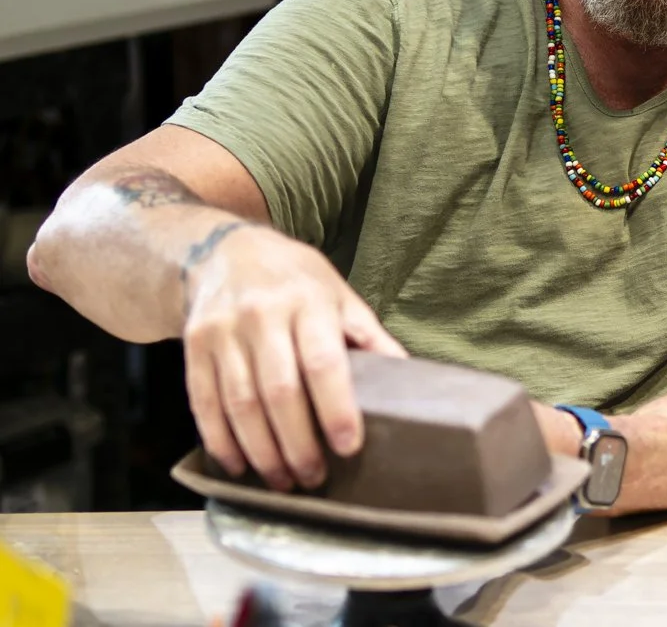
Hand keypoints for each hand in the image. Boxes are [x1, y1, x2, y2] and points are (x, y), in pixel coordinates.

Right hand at [179, 221, 405, 491]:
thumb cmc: (295, 281)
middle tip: (314, 477)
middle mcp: (261, 315)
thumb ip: (368, 337)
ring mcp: (222, 332)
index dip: (336, 408)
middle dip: (297, 443)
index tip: (348, 446)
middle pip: (278, 391)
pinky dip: (220, 442)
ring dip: (262, 452)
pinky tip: (239, 466)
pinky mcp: (193, 347)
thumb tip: (406, 377)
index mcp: (308, 302)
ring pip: (240, 404)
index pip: (322, 362)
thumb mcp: (339, 296)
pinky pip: (203, 403)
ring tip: (283, 481)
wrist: (224, 251)